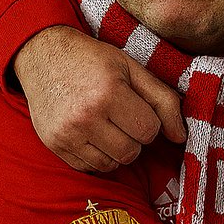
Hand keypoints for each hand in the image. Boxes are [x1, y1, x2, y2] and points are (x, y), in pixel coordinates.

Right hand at [14, 26, 185, 171]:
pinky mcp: (53, 144)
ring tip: (108, 126)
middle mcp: (85, 116)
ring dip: (117, 150)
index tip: (137, 108)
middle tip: (123, 117)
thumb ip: (163, 100)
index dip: (149, 122)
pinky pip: (88, 168)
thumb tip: (180, 137)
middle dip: (134, 138)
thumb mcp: (132, 68)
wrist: (43, 55)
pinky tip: (93, 134)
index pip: (148, 131)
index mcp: (109, 93)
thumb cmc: (93, 60)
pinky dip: (97, 156)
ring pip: (111, 164)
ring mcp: (66, 133)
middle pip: (131, 152)